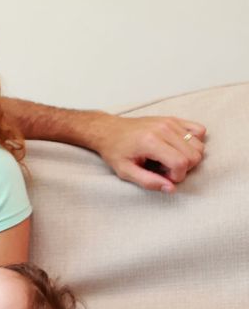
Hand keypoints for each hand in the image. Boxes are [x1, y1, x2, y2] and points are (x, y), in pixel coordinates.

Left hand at [91, 114, 205, 192]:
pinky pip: (199, 130)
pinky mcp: (173, 119)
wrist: (108, 130)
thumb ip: (148, 181)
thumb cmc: (115, 151)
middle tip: (164, 168)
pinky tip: (177, 148)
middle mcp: (163, 129)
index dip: (176, 176)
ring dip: (188, 157)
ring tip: (168, 158)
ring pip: (199, 145)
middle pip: (194, 155)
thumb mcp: (125, 171)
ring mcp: (170, 122)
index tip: (163, 176)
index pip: (181, 163)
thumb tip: (171, 188)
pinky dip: (193, 142)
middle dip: (184, 168)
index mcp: (150, 142)